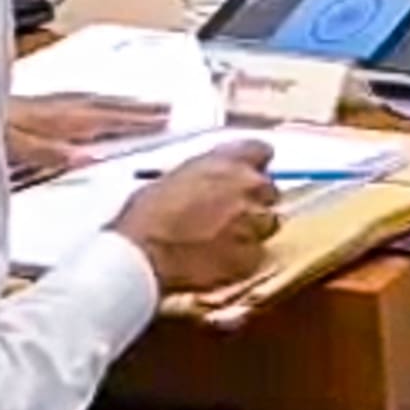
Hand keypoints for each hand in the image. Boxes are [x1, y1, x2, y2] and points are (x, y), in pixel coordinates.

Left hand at [5, 93, 170, 186]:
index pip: (101, 119)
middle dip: (134, 108)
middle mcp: (47, 109)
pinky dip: (89, 101)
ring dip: (115, 103)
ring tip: (140, 104)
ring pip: (85, 100)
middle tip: (166, 108)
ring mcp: (36, 106)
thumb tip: (86, 156)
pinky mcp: (23, 107)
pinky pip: (69, 101)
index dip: (134, 121)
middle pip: (99, 106)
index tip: (166, 119)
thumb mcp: (10, 148)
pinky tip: (87, 106)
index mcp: (48, 120)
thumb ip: (48, 152)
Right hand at [111, 144, 282, 292]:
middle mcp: (249, 187)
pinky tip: (217, 259)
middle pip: (267, 190)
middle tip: (227, 212)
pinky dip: (241, 257)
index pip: (260, 150)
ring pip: (266, 223)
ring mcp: (253, 223)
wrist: (142, 254)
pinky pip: (255, 254)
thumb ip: (203, 175)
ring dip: (250, 228)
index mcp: (228, 162)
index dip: (252, 163)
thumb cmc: (146, 215)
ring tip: (220, 239)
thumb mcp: (171, 178)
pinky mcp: (251, 256)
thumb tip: (208, 182)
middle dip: (252, 199)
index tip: (244, 173)